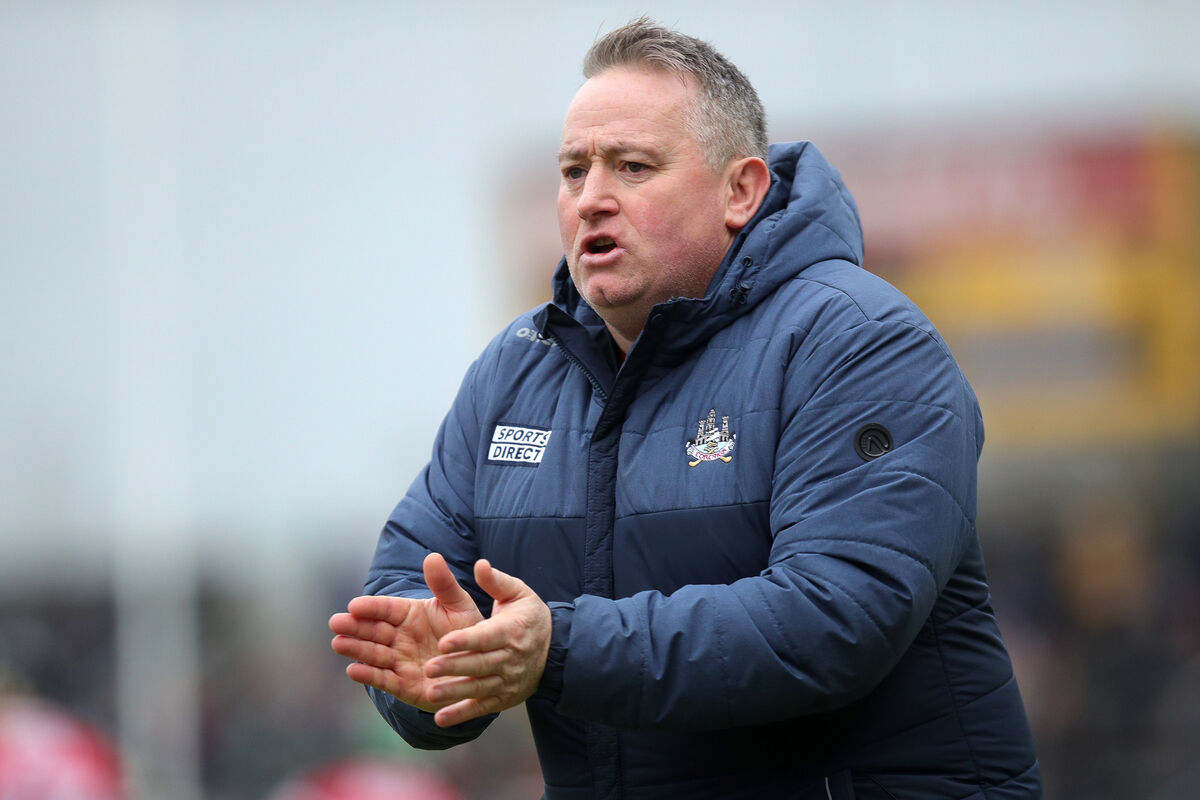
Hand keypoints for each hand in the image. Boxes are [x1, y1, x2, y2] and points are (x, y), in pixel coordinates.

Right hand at [329, 554, 551, 727]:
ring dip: (356, 649)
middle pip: (374, 631)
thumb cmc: (468, 632)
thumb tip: (432, 556)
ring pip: (374, 654)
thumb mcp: (459, 605)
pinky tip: (353, 670)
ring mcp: (401, 661)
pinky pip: (385, 680)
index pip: (386, 609)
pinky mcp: (404, 685)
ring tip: (338, 644)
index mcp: (411, 615)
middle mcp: (401, 637)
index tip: (354, 604)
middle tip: (335, 623)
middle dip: (355, 627)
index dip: (371, 607)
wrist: (480, 666)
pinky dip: (369, 676)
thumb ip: (444, 584)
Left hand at [422, 558, 551, 727]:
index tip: (443, 642)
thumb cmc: (529, 616)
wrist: (556, 650)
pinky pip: (482, 707)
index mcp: (511, 630)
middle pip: (480, 664)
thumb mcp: (518, 593)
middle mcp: (511, 658)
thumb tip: (480, 564)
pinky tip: (441, 719)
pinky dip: (462, 715)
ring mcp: (508, 681)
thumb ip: (496, 581)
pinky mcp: (504, 698)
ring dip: (455, 693)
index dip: (466, 640)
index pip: (487, 637)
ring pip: (479, 688)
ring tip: (431, 694)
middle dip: (455, 667)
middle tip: (429, 668)